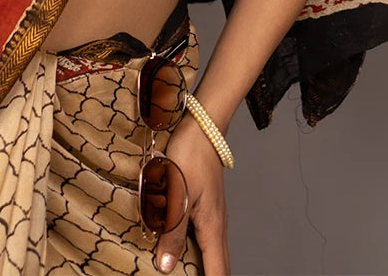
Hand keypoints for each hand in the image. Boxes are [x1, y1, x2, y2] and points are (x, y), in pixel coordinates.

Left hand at [154, 118, 229, 275]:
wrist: (202, 127)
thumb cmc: (190, 156)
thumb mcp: (177, 194)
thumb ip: (172, 231)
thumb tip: (167, 268)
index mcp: (212, 229)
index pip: (218, 274)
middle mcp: (217, 227)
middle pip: (220, 268)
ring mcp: (213, 217)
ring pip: (213, 254)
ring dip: (203, 269)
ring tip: (183, 273)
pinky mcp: (206, 208)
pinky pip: (206, 240)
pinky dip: (199, 254)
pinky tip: (183, 252)